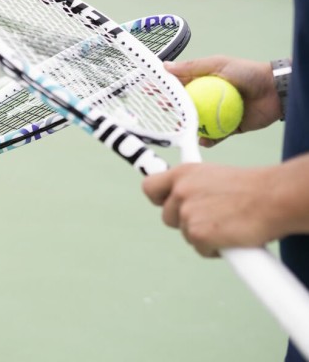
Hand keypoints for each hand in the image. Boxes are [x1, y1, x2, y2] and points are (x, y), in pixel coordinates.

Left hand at [142, 163, 276, 256]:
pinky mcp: (198, 234)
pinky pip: (200, 249)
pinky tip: (231, 239)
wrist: (273, 198)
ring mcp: (187, 213)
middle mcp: (180, 191)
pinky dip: (215, 250)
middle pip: (168, 217)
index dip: (158, 199)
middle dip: (187, 222)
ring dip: (203, 235)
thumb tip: (189, 201)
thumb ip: (196, 187)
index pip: (150, 187)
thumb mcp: (215, 176)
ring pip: (186, 234)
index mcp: (183, 173)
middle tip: (212, 220)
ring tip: (228, 226)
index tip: (165, 203)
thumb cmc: (253, 188)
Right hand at [164, 56, 280, 145]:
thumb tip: (165, 66)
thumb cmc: (248, 72)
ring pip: (197, 123)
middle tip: (163, 108)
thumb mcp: (218, 64)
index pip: (179, 85)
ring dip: (188, 127)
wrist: (276, 90)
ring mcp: (217, 114)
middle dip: (173, 109)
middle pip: (185, 106)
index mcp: (203, 82)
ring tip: (181, 128)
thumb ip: (192, 66)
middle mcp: (208, 98)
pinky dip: (209, 139)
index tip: (149, 89)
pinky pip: (215, 136)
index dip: (164, 87)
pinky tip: (203, 140)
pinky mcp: (230, 128)